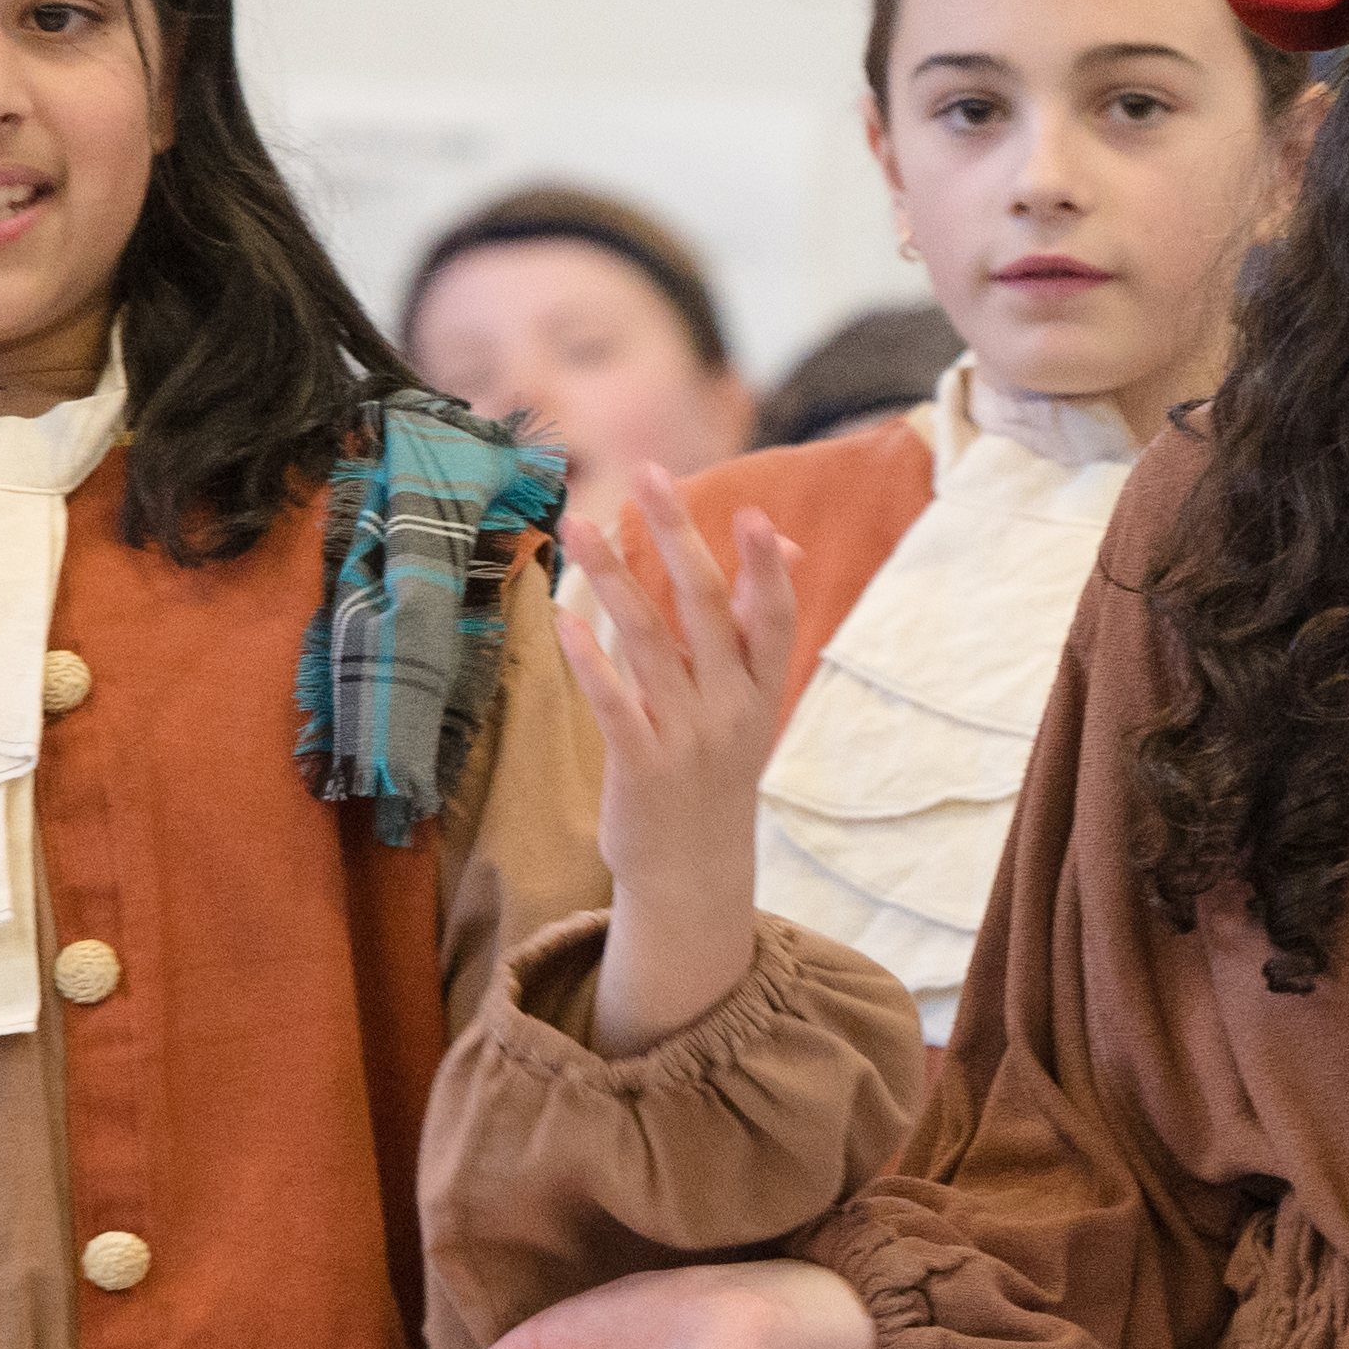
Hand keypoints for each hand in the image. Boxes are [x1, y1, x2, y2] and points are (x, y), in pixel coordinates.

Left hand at [553, 475, 794, 1057]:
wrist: (695, 872)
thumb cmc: (718, 770)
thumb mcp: (752, 701)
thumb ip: (756, 625)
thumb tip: (785, 544)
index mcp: (763, 689)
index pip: (772, 617)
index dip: (765, 567)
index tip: (753, 513)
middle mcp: (730, 709)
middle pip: (703, 608)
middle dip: (676, 537)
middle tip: (648, 476)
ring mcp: (684, 738)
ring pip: (648, 641)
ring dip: (613, 576)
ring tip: (580, 523)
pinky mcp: (639, 766)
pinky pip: (612, 704)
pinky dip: (589, 660)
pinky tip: (563, 619)